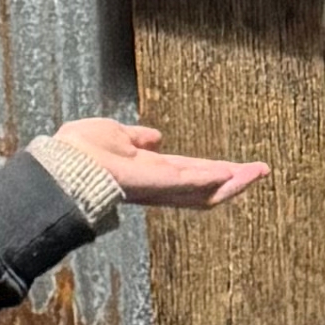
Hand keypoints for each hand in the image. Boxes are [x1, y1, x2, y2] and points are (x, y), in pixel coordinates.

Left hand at [51, 114, 266, 213]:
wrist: (65, 166)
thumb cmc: (79, 151)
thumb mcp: (114, 134)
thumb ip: (136, 137)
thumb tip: (154, 136)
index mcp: (148, 172)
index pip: (188, 172)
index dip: (212, 169)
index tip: (235, 165)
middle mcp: (158, 184)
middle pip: (205, 186)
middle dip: (233, 178)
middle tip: (259, 170)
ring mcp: (161, 187)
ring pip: (205, 189)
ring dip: (234, 180)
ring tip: (258, 171)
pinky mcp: (159, 184)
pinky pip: (193, 182)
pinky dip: (214, 177)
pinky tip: (235, 172)